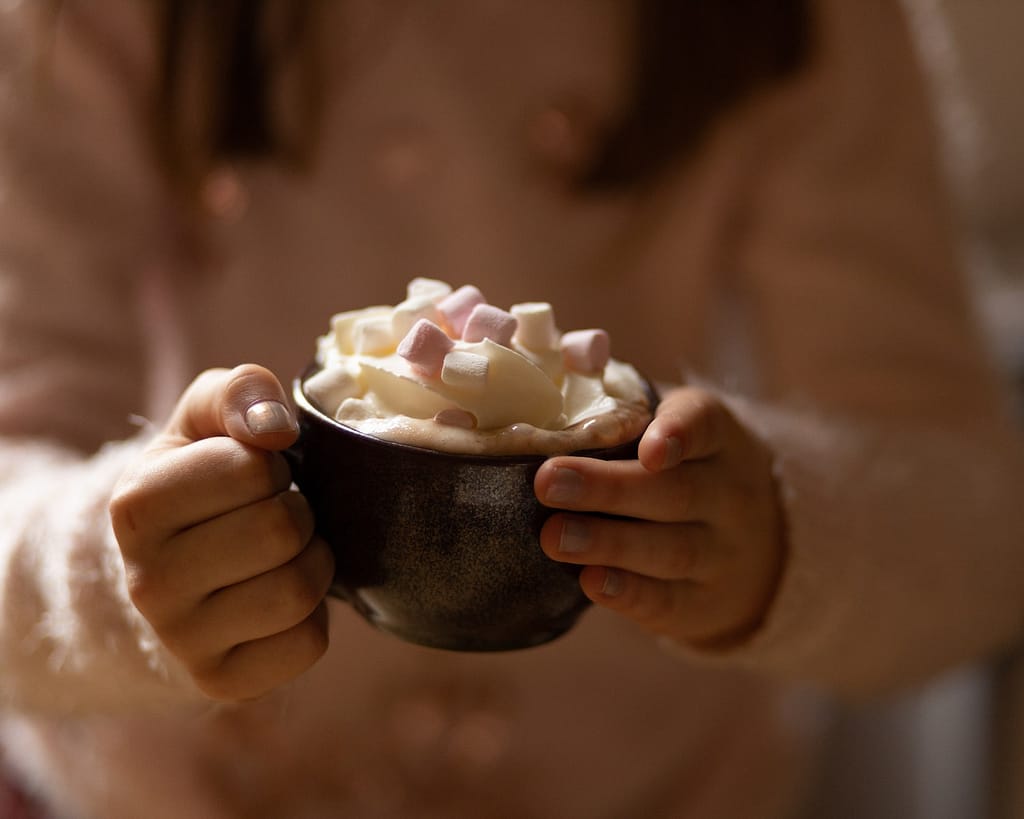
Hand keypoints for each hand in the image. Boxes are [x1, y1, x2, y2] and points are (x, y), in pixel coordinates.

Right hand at [110, 364, 333, 700]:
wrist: (175, 571)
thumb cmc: (202, 481)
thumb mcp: (207, 419)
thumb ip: (239, 392)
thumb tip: (274, 427)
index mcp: (135, 506)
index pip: (250, 469)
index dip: (270, 466)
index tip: (253, 477)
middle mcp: (146, 582)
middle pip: (279, 531)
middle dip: (298, 513)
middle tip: (277, 516)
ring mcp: (181, 640)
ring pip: (297, 591)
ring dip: (314, 563)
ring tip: (286, 554)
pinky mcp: (221, 681)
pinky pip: (307, 644)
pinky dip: (314, 616)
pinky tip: (282, 600)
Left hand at [535, 386, 785, 648]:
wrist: (760, 547)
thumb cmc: (682, 470)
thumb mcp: (672, 430)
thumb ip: (618, 411)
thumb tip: (540, 368)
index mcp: (718, 438)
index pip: (704, 425)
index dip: (677, 434)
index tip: (648, 448)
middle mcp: (729, 495)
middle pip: (674, 492)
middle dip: (607, 488)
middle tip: (548, 482)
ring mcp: (721, 554)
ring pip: (669, 549)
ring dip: (608, 543)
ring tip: (554, 536)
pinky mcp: (702, 603)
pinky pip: (667, 600)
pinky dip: (627, 592)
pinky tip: (589, 581)